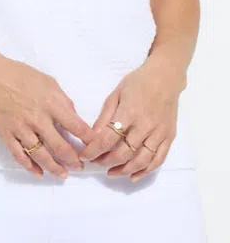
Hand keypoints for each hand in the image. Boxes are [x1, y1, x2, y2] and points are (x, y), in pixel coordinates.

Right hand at [0, 49, 93, 178]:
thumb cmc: (21, 74)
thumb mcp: (48, 81)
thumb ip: (63, 100)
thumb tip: (73, 118)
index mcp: (51, 103)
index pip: (76, 126)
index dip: (88, 140)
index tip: (95, 147)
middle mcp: (37, 118)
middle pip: (60, 147)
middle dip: (73, 160)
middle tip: (80, 167)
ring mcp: (21, 128)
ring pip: (41, 155)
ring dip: (54, 168)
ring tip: (63, 174)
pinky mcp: (6, 134)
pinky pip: (20, 155)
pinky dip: (30, 167)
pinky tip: (39, 173)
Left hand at [78, 54, 186, 180]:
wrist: (165, 77)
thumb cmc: (137, 82)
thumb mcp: (116, 94)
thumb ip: (105, 116)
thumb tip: (93, 137)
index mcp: (129, 112)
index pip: (108, 138)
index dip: (94, 150)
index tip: (84, 156)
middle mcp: (145, 125)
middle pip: (123, 152)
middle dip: (106, 161)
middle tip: (96, 163)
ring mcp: (159, 133)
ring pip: (141, 161)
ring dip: (124, 170)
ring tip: (111, 172)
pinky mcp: (169, 137)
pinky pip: (158, 160)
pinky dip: (145, 171)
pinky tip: (133, 176)